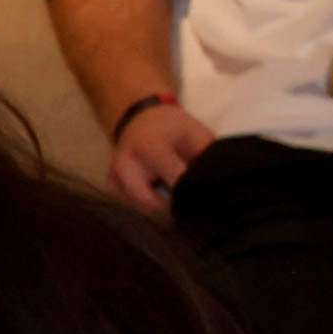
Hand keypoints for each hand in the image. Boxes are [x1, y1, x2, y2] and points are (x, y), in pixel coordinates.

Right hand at [104, 97, 214, 219]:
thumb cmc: (174, 128)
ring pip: (144, 212)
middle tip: (197, 213)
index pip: (177, 183)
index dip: (196, 195)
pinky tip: (163, 200)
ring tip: (181, 204)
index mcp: (150, 149)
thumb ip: (207, 157)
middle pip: (154, 207)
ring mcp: (114, 179)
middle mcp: (126, 166)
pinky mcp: (109, 189)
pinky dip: (150, 210)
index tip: (211, 202)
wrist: (141, 120)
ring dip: (164, 213)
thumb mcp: (196, 134)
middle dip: (178, 212)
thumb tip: (222, 183)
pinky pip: (134, 209)